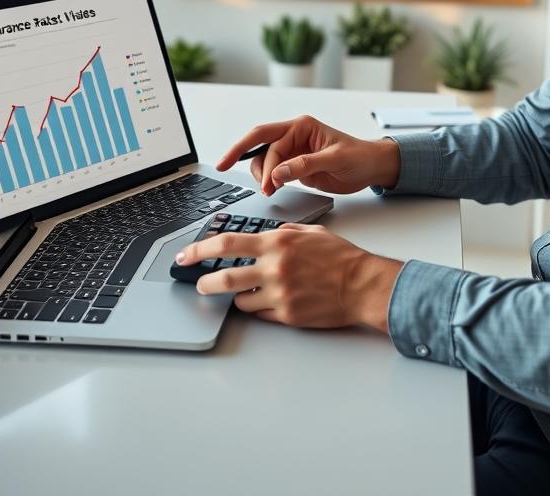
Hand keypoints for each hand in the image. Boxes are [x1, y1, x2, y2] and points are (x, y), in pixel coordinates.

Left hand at [175, 223, 402, 330]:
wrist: (363, 286)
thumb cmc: (341, 259)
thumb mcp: (311, 233)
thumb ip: (284, 232)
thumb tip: (267, 234)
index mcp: (277, 243)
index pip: (227, 243)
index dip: (200, 248)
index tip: (186, 254)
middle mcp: (274, 268)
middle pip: (224, 277)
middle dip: (204, 281)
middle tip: (198, 282)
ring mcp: (279, 294)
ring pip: (239, 300)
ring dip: (236, 297)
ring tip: (242, 293)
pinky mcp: (286, 316)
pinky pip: (260, 315)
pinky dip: (258, 309)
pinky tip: (268, 302)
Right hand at [216, 115, 400, 196]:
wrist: (372, 167)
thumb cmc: (359, 157)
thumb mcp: (336, 159)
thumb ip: (306, 164)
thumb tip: (279, 172)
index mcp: (302, 126)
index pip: (273, 141)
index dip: (266, 163)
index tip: (265, 183)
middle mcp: (294, 135)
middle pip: (258, 141)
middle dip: (240, 154)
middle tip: (225, 168)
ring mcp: (292, 150)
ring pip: (262, 157)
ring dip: (259, 172)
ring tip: (268, 189)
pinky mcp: (294, 165)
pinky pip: (271, 169)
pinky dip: (266, 178)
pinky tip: (268, 187)